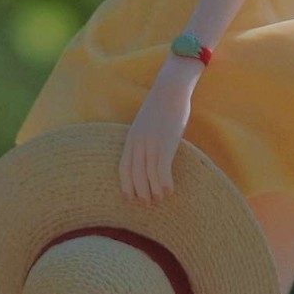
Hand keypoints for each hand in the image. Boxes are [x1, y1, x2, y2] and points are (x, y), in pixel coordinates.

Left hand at [119, 58, 198, 202]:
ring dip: (154, 192)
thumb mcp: (147, 124)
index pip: (123, 170)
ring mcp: (150, 145)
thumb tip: (150, 154)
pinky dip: (164, 184)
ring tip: (160, 199)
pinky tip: (170, 190)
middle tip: (149, 204)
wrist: (170, 89)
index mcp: (131, 139)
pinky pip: (162, 171)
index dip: (127, 187)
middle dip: (141, 194)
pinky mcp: (164, 144)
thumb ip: (145, 138)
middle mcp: (137, 144)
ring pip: (148, 178)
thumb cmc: (162, 105)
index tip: (131, 199)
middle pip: (135, 177)